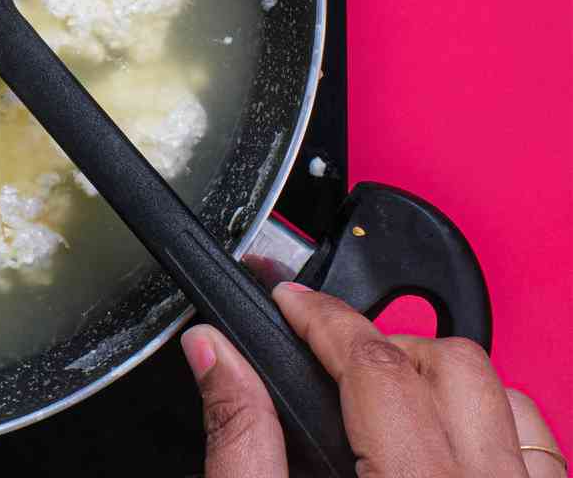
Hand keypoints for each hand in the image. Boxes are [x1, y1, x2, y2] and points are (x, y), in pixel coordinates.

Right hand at [183, 282, 563, 475]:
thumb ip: (241, 442)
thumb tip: (214, 353)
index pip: (376, 362)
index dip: (319, 316)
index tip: (286, 304)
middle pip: (450, 363)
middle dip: (382, 344)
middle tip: (328, 363)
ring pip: (509, 396)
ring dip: (444, 385)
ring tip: (388, 412)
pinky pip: (543, 450)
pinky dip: (495, 429)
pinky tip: (446, 451)